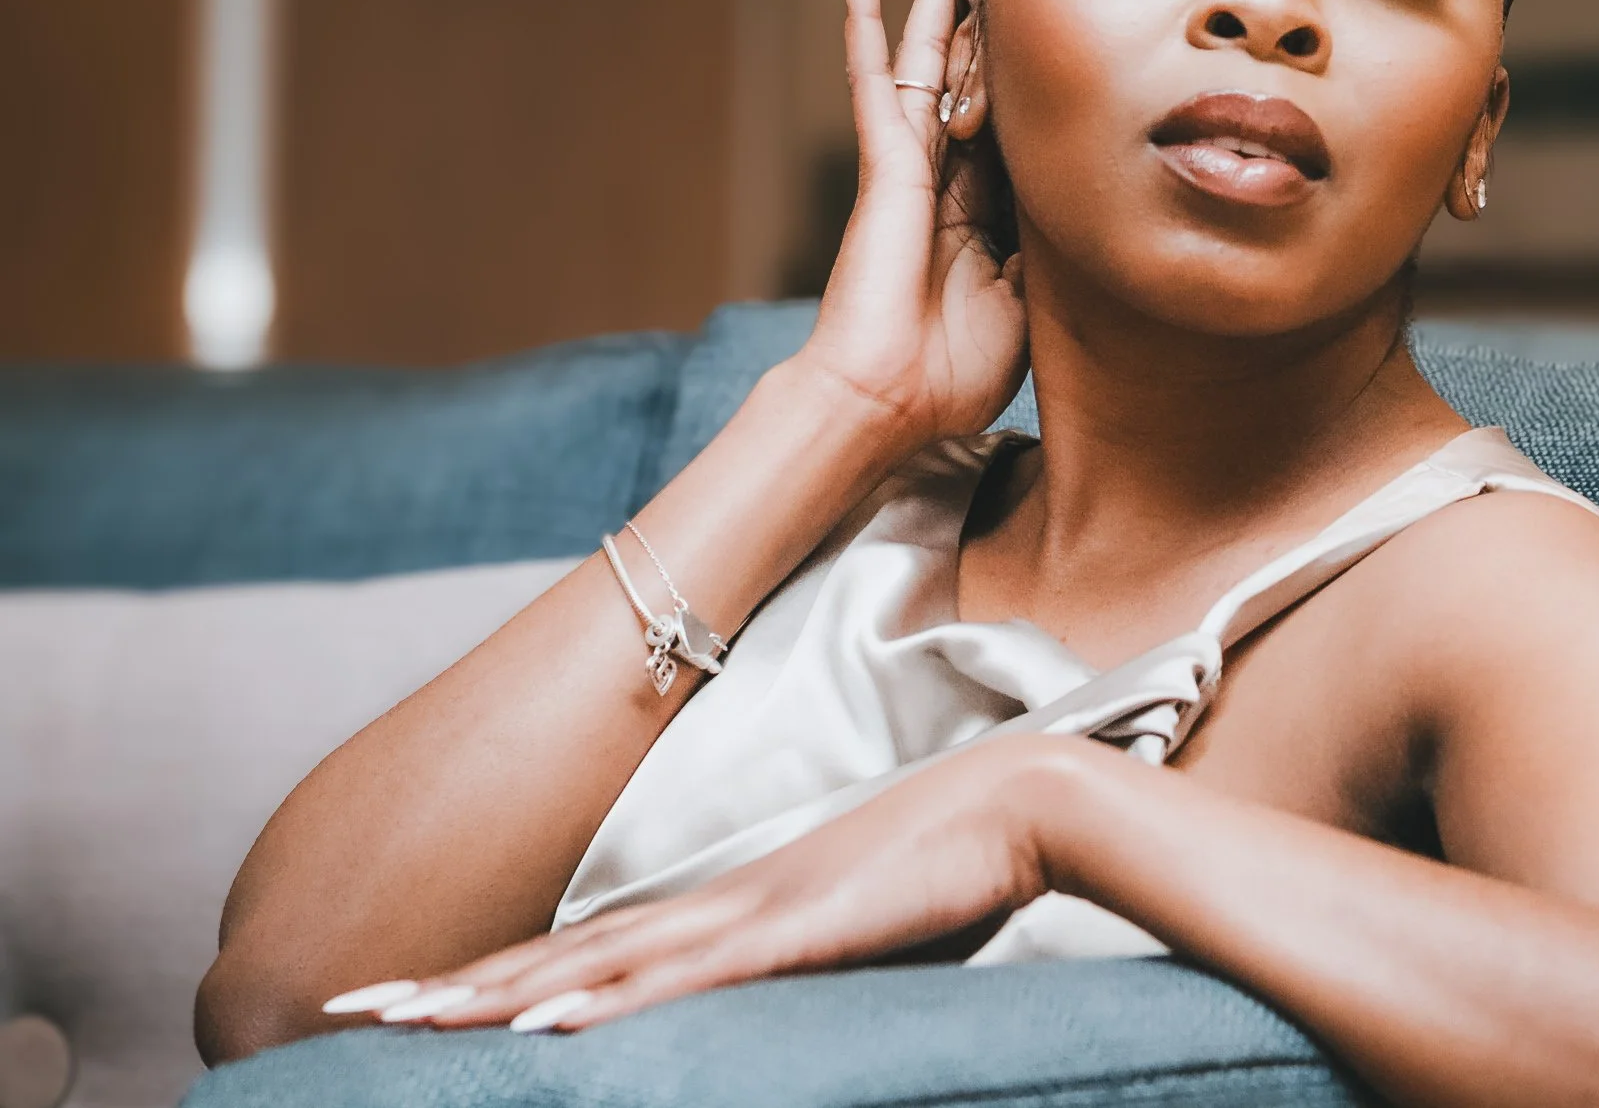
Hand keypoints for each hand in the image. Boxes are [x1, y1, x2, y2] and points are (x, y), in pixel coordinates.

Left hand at [369, 738, 1067, 1033]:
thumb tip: (766, 1006)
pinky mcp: (793, 931)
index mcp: (727, 911)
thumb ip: (800, 966)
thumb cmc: (951, 868)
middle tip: (347, 1012)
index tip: (414, 1003)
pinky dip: (603, 1002)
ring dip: (491, 997)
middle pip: (560, 956)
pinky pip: (683, 977)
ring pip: (594, 964)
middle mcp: (715, 907)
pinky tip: (536, 1027)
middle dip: (451, 990)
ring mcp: (749, 914)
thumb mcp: (858, 933)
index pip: (587, 954)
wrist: (1019, 802)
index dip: (494, 981)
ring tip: (398, 1021)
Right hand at [796, 0, 1027, 450]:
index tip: (1055, 27)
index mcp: (983, 212)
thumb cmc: (954, 372)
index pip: (1013, 122)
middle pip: (970, 72)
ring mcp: (911, 164)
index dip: (1032, 73)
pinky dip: (864, 17)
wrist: (892, 401)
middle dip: (981, 11)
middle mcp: (946, 176)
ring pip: (927, 55)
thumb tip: (1087, 217)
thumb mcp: (1031, 304)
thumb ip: (1050, 253)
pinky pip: (873, 74)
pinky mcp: (884, 161)